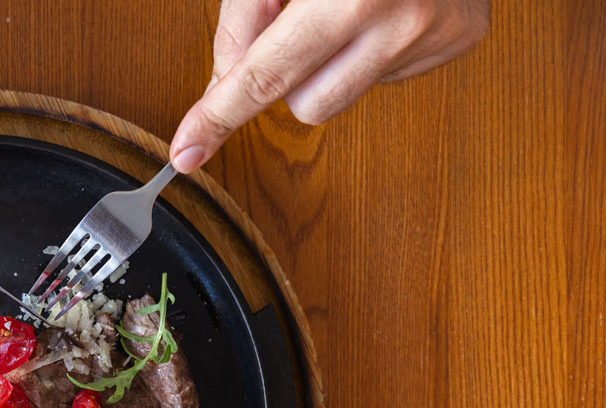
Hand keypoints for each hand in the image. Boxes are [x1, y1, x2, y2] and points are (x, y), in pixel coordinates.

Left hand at [169, 0, 488, 172]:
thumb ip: (243, 19)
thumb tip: (222, 88)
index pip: (264, 75)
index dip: (218, 116)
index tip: (187, 152)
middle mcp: (400, 16)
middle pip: (303, 105)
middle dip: (287, 75)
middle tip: (292, 23)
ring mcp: (437, 32)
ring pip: (342, 98)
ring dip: (328, 65)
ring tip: (346, 5)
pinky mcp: (462, 38)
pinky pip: (386, 77)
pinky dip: (372, 48)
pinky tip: (385, 5)